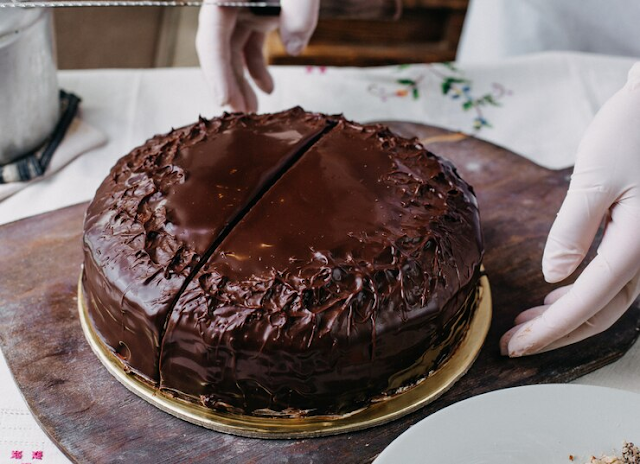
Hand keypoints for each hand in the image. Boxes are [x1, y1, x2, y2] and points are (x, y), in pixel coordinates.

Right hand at [196, 0, 319, 111]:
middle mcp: (226, 3)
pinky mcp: (254, 13)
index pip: (212, 37)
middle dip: (227, 86)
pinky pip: (250, 45)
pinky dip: (258, 68)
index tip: (225, 100)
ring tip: (252, 112)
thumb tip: (294, 49)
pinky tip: (268, 89)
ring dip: (242, 83)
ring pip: (233, 52)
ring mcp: (240, 8)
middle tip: (238, 117)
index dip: (217, 71)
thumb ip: (297, 11)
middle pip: (218, 50)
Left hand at [501, 62, 639, 356]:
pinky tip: (556, 295)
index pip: (588, 301)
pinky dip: (582, 294)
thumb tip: (553, 276)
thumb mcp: (594, 178)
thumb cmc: (632, 131)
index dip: (550, 329)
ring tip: (526, 322)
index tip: (516, 346)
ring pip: (607, 299)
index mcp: (637, 243)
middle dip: (555, 332)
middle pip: (601, 311)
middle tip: (513, 343)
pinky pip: (612, 278)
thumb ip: (573, 230)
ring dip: (567, 316)